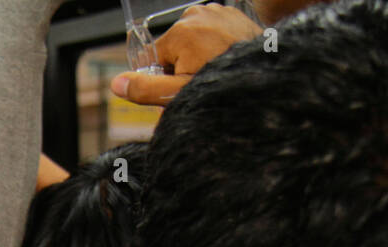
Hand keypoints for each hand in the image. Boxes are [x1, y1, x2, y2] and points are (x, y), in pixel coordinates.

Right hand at [111, 3, 261, 106]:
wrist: (270, 76)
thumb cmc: (224, 87)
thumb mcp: (180, 94)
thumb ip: (146, 89)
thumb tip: (117, 84)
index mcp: (179, 32)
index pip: (151, 59)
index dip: (160, 79)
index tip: (179, 90)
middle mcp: (195, 15)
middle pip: (172, 49)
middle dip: (180, 68)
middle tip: (200, 85)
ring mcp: (216, 11)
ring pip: (191, 41)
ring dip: (197, 58)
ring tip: (216, 74)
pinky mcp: (230, 14)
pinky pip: (210, 33)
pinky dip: (213, 48)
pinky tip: (225, 62)